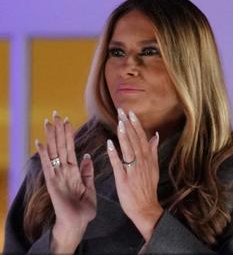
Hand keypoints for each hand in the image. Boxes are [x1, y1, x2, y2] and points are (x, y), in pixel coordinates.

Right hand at [35, 111, 95, 253]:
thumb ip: (87, 172)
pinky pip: (48, 166)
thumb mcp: (89, 187)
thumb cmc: (83, 208)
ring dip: (51, 137)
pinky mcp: (52, 182)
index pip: (70, 148)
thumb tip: (87, 156)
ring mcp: (57, 176)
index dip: (69, 135)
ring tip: (48, 122)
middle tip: (55, 114)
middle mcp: (63, 171)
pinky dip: (44, 154)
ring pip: (54, 152)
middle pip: (61, 146)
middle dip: (58, 130)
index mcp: (73, 171)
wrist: (77, 223)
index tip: (67, 120)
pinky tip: (40, 142)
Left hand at [106, 108, 162, 241]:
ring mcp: (133, 169)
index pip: (142, 137)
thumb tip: (156, 136)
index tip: (131, 113)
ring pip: (128, 149)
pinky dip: (115, 154)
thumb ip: (153, 151)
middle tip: (122, 111)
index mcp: (148, 158)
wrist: (145, 207)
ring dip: (124, 135)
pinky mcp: (124, 178)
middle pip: (135, 140)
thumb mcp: (154, 167)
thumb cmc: (147, 187)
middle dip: (128, 125)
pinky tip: (110, 144)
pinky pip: (119, 164)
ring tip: (119, 122)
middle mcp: (142, 161)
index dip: (136, 125)